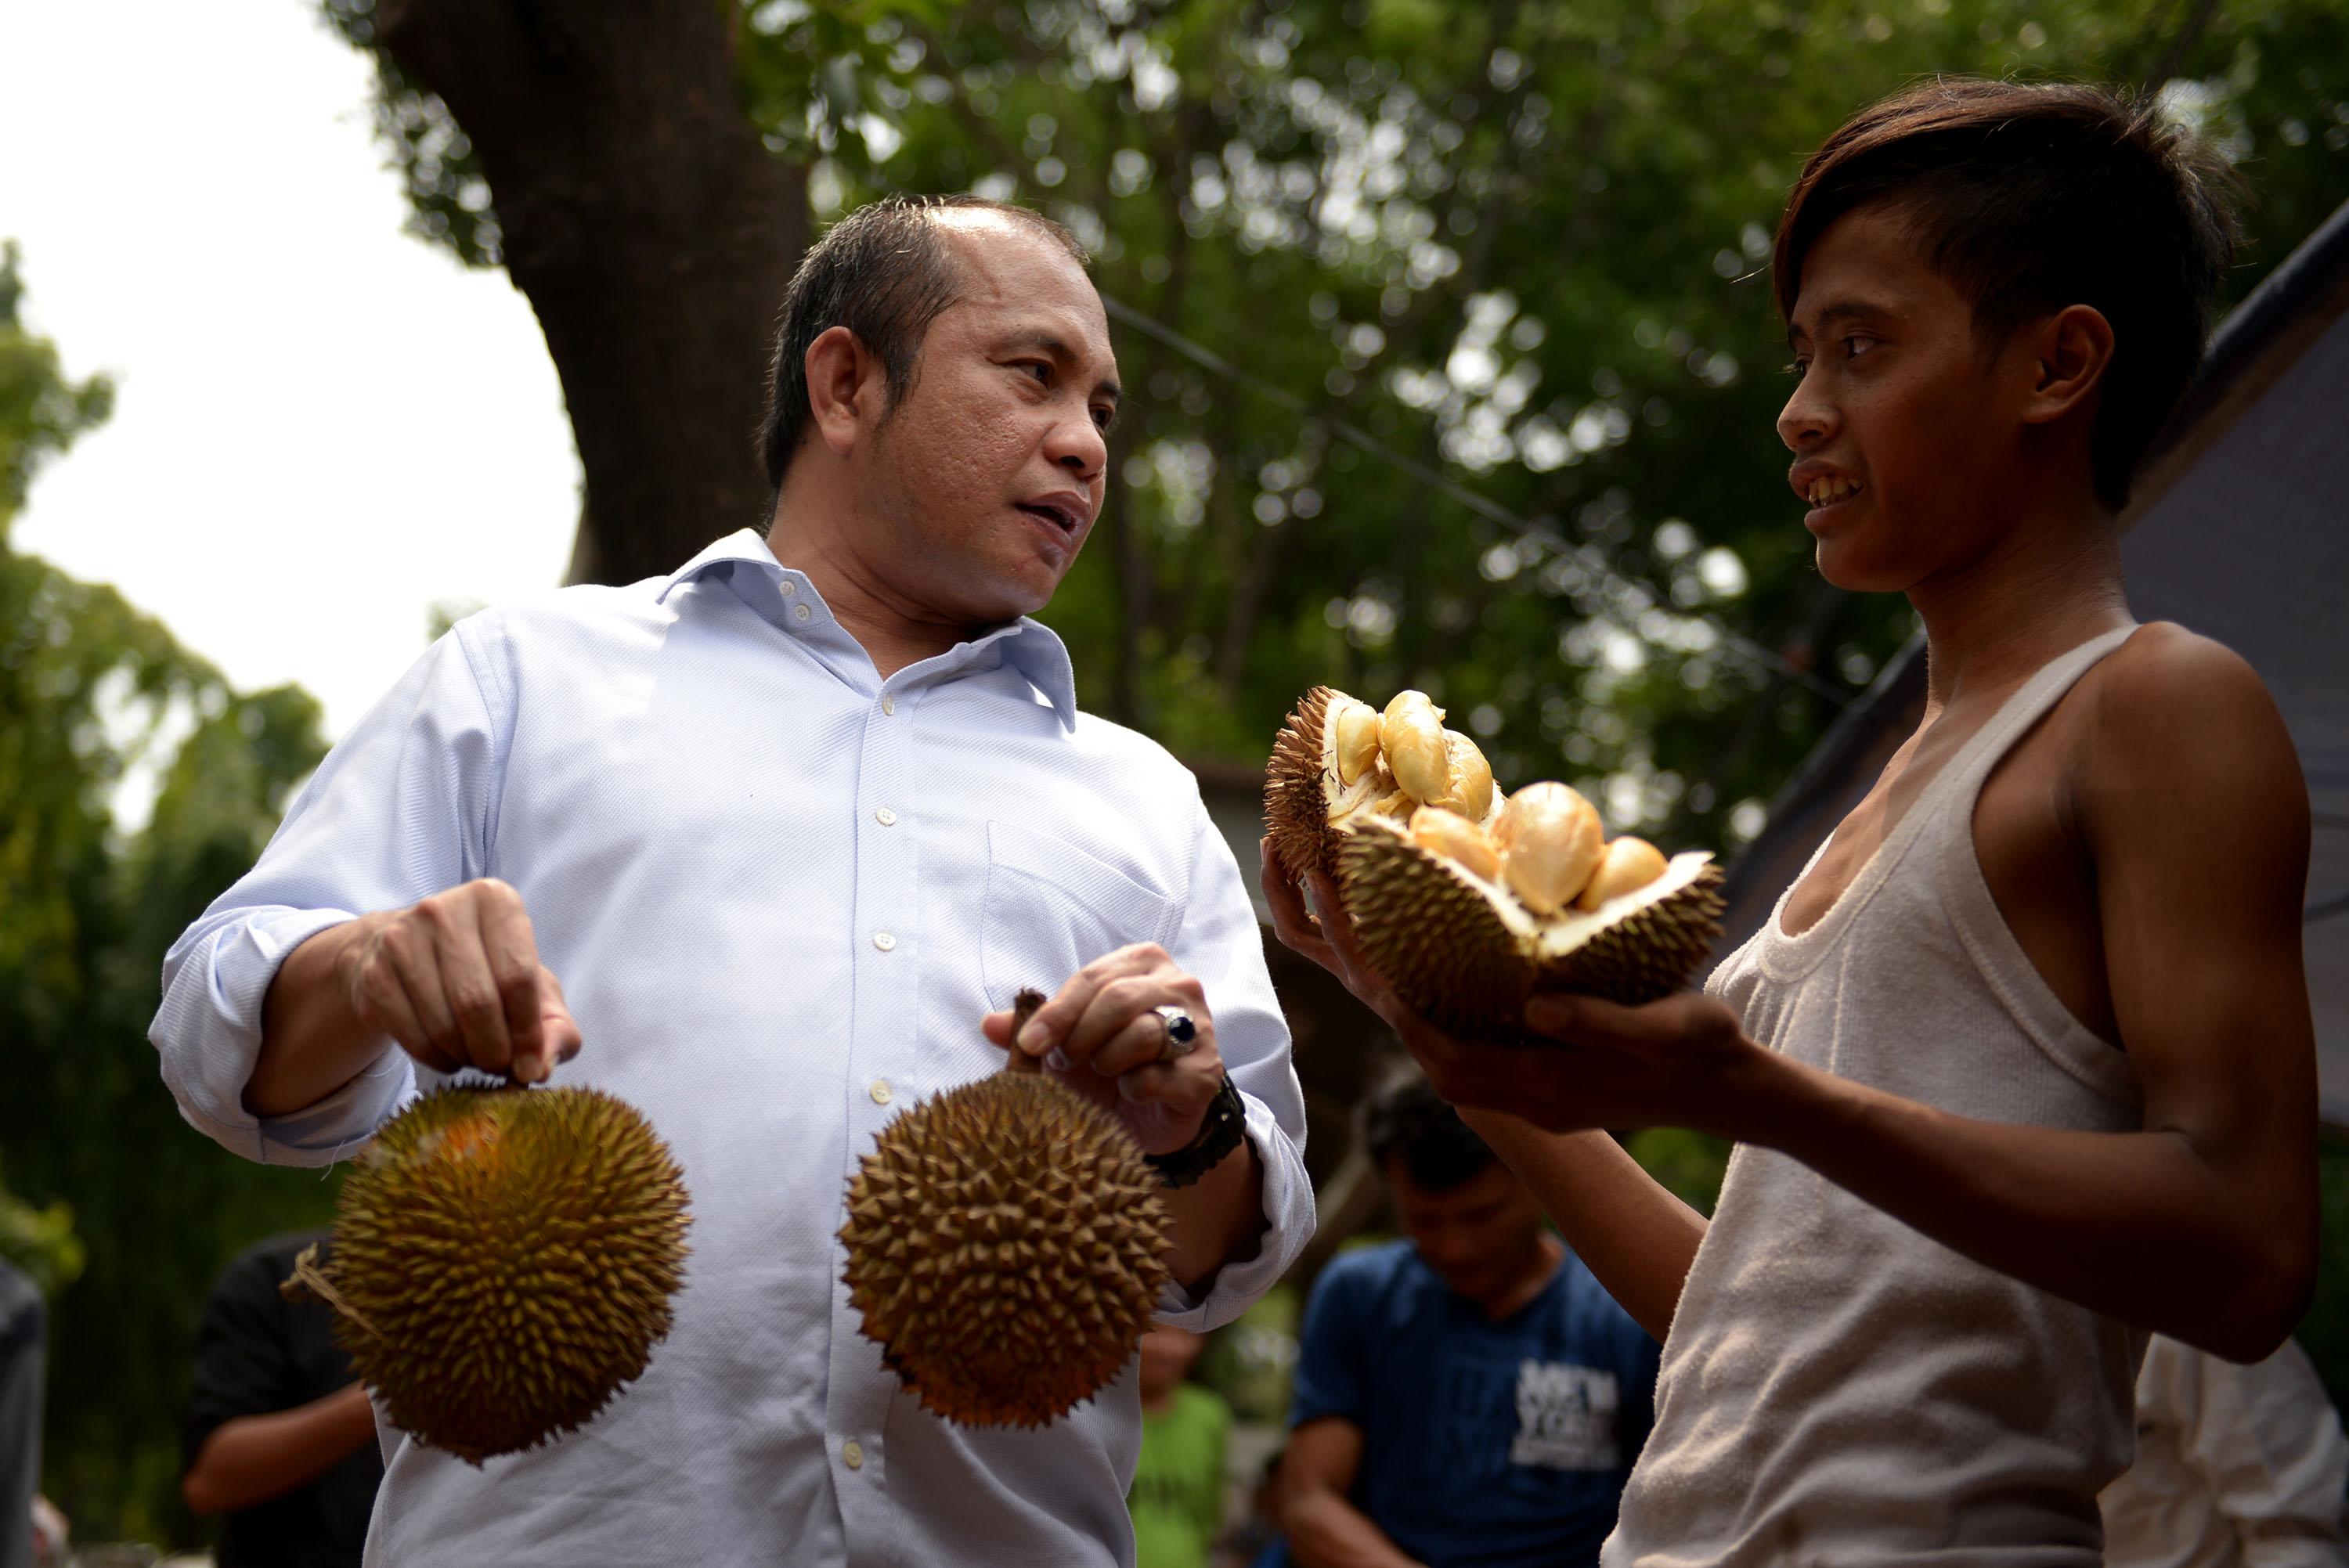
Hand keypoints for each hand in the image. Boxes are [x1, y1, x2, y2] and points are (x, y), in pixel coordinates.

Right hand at [333, 878, 580, 1082]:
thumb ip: (555, 1025)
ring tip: (478, 1057)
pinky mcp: (374, 975)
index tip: (532, 1067)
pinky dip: (438, 1060)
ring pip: (443, 1025)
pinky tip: (449, 1055)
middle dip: (496, 1051)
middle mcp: (443, 910)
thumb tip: (542, 1067)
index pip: (517, 976)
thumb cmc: (486, 968)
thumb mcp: (534, 987)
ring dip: (467, 1057)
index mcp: (494, 900)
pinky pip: (413, 1038)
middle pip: (477, 1002)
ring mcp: (400, 940)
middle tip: (502, 1067)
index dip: (529, 1032)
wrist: (405, 954)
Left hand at [982, 943, 1223, 1154]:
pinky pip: (1159, 1077)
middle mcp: (1179, 985)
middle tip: (1065, 1063)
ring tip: (1103, 1073)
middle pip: (1119, 999)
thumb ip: (1030, 1029)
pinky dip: (1134, 1088)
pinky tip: (1130, 1092)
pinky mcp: (1206, 1073)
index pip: (1093, 978)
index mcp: (1142, 963)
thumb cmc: (1107, 1065)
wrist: (1149, 1116)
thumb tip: (988, 1024)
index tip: (1031, 1045)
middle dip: (1081, 1036)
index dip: (1056, 1013)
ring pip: (1143, 1033)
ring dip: (1108, 1061)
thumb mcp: (1065, 1043)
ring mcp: (1199, 1029)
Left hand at [1261, 836, 1767, 1135]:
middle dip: (1400, 1022)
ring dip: (1423, 1029)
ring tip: (1396, 973)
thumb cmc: (1705, 1053)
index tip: (1378, 975)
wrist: (1735, 1093)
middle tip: (1374, 966)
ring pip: (1459, 1072)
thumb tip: (1533, 1006)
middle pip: (1443, 1070)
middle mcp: (1534, 1102)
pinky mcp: (1553, 1092)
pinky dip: (1456, 1033)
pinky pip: (1485, 1066)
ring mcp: (1543, 1102)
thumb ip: (1597, 1024)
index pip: (1456, 1061)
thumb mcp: (1663, 1029)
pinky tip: (1453, 993)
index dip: (1412, 1021)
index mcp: (1551, 1089)